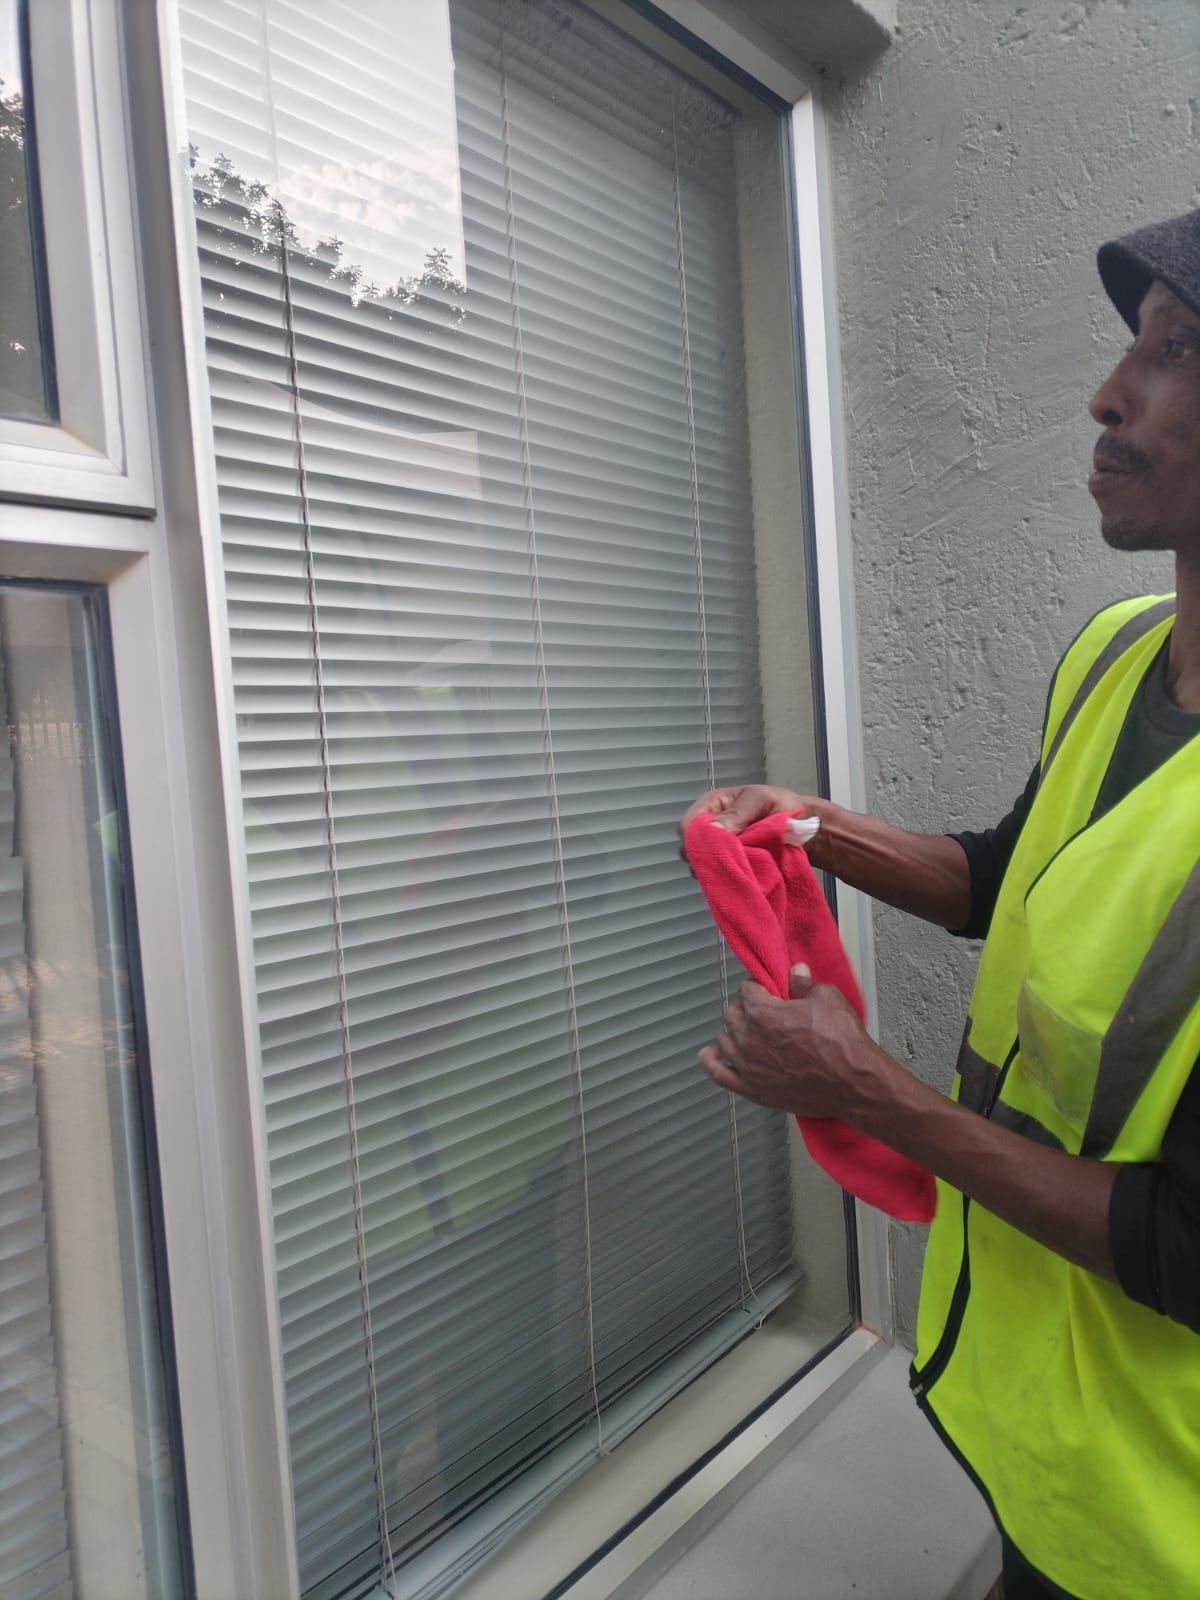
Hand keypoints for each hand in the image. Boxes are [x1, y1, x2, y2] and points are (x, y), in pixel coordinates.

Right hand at [678, 784, 828, 862]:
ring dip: (719, 870)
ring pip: (703, 866)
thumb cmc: (783, 806)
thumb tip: (714, 829)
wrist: (804, 828)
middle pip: (690, 849)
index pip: (687, 824)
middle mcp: (711, 829)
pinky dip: (729, 879)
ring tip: (741, 868)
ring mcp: (720, 850)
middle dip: (706, 858)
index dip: (693, 838)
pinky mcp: (731, 867)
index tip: (711, 850)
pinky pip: (720, 877)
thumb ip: (738, 813)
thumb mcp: (761, 800)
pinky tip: (744, 876)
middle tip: (729, 861)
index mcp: (712, 806)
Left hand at [698, 965, 881, 1119]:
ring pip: (725, 1041)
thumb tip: (795, 971)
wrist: (854, 1082)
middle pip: (732, 1014)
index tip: (767, 990)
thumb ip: (804, 984)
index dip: (759, 987)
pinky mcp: (752, 1089)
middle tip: (765, 1013)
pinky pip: (719, 1074)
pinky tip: (709, 1054)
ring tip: (749, 1033)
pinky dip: (712, 1062)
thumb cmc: (842, 1041)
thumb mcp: (827, 999)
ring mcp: (748, 1066)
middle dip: (746, 1009)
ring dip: (735, 1033)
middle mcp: (749, 1039)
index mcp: (763, 1013)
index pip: (747, 990)